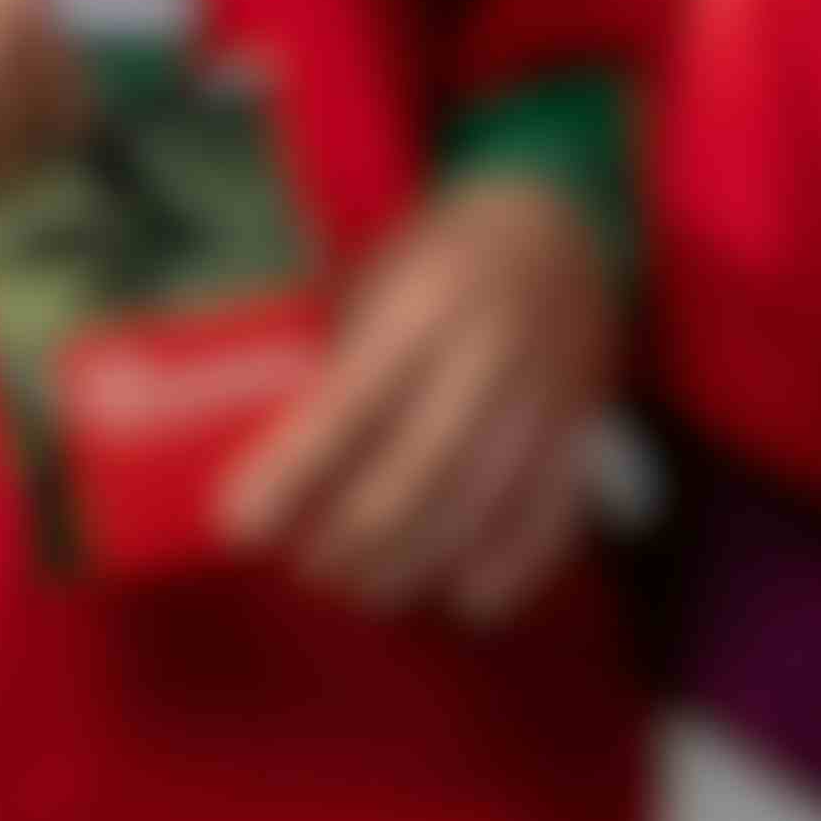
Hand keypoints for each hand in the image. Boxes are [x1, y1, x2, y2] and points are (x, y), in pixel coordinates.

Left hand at [221, 169, 618, 619]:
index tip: (239, 529)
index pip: (351, 407)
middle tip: (309, 572)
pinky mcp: (582, 426)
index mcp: (425, 304)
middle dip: (353, 540)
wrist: (561, 222)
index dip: (293, 476)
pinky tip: (463, 599)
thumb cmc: (439, 258)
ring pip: (482, 503)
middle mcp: (492, 351)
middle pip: (418, 472)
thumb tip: (254, 458)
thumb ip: (337, 356)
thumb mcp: (379, 275)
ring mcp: (547, 393)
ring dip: (415, 563)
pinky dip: (510, 567)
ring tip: (364, 590)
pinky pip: (554, 512)